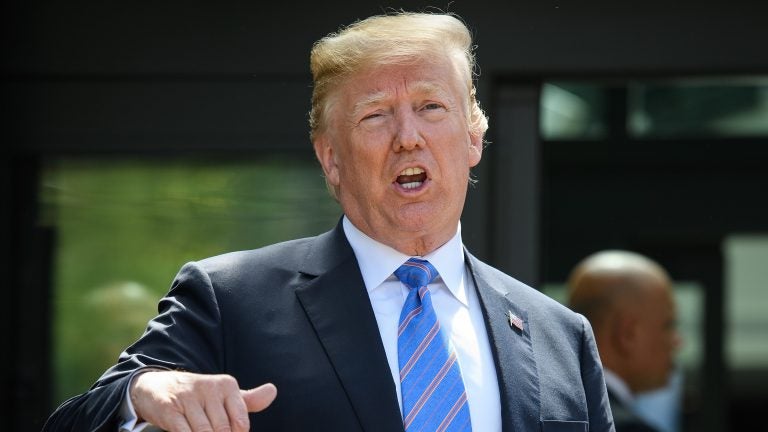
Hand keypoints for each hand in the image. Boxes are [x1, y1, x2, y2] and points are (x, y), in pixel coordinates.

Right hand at [130, 370, 276, 431]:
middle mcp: (208, 387)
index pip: (240, 422)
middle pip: (222, 430)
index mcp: (226, 385)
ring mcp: (187, 397)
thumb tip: (273, 391)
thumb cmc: (196, 396)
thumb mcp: (222, 394)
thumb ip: (248, 400)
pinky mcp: (169, 408)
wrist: (155, 386)